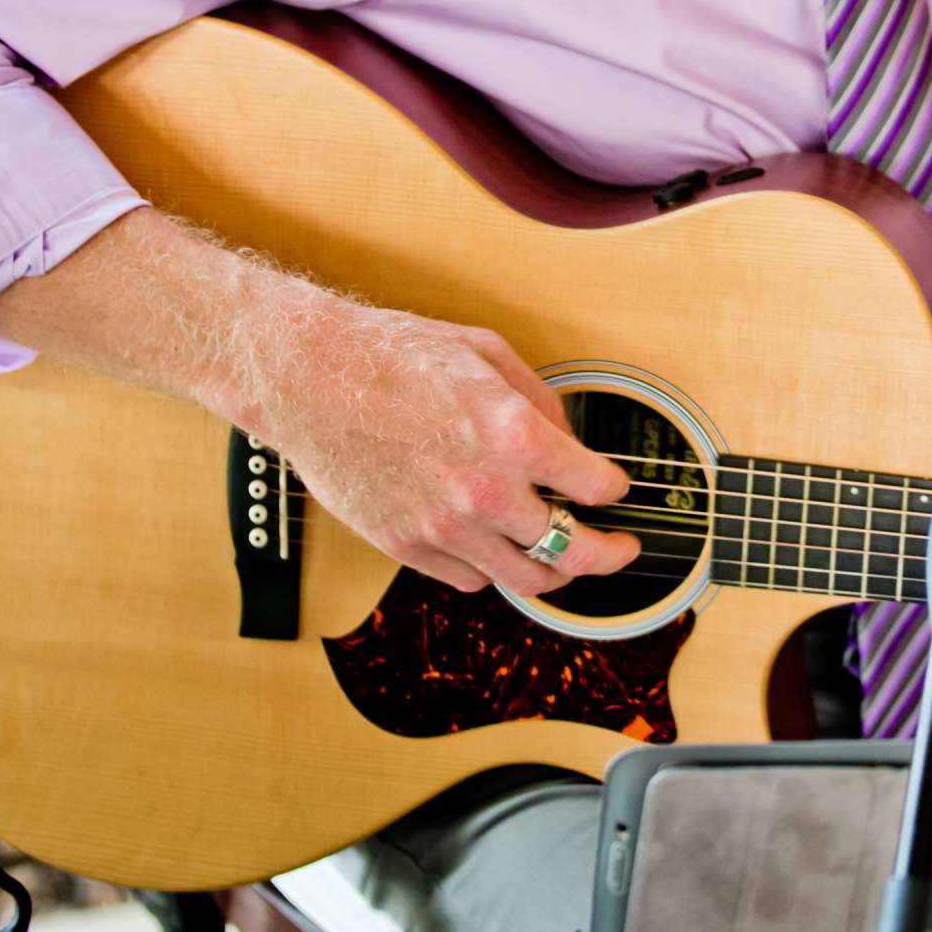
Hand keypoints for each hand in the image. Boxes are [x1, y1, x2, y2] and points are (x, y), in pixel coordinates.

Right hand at [213, 294, 639, 598]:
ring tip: (563, 558)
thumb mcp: (486, 351)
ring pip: (525, 580)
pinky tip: (494, 544)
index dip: (615, 488)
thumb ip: (539, 400)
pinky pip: (470, 579)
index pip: (595, 486)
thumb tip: (567, 439)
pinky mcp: (406, 546)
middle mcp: (485, 491)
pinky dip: (491, 567)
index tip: (616, 489)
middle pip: (572, 551)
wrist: (310, 378)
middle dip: (608, 554)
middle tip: (621, 550)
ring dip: (553, 572)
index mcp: (513, 435)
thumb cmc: (391, 355)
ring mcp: (444, 527)